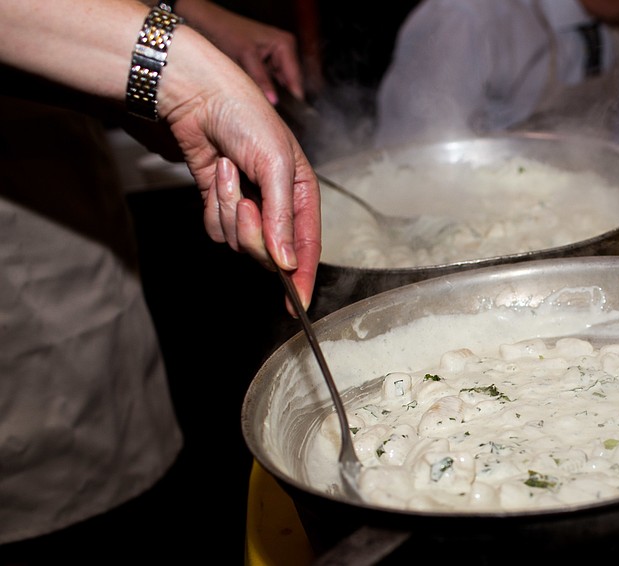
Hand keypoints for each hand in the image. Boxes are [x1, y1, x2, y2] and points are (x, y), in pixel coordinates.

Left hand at [161, 25, 319, 307]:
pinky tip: (215, 173)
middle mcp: (278, 208)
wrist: (199, 99)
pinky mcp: (221, 206)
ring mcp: (249, 210)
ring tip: (227, 170)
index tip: (297, 306)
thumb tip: (288, 262)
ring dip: (228, 208)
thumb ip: (283, 218)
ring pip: (238, 241)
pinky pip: (217, 229)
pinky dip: (213, 205)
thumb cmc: (246, 119)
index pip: (308, 248)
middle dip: (252, 231)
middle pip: (268, 252)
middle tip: (245, 200)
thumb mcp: (276, 166)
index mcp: (303, 196)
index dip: (304, 279)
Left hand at [174, 0, 303, 103]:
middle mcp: (283, 50)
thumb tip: (274, 101)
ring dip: (271, 93)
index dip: (293, 98)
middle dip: (281, 96)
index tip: (291, 117)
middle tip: (272, 113)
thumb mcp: (244, 57)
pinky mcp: (265, 63)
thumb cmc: (224, 31)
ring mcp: (275, 57)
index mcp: (285, 44)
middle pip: (288, 82)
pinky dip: (263, 89)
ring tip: (262, 105)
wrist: (206, 22)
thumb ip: (261, 80)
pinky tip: (256, 96)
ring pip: (279, 84)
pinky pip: (269, 81)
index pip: (295, 77)